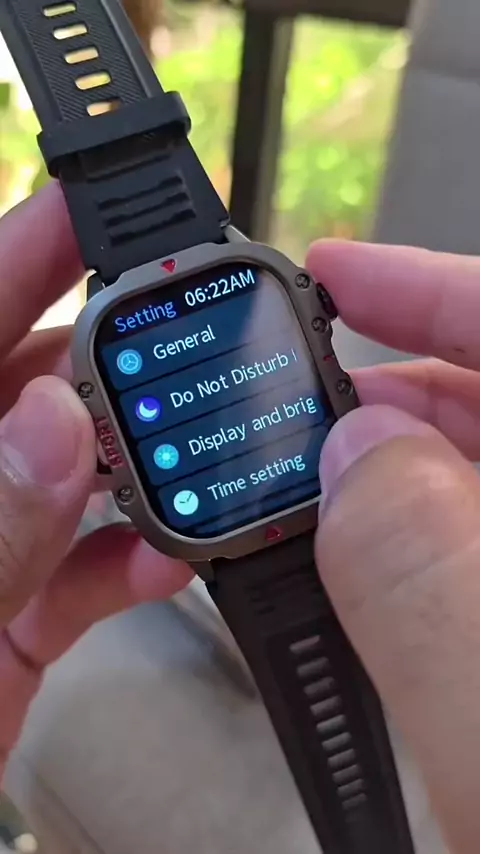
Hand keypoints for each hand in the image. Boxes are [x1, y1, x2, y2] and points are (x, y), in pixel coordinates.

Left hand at [0, 183, 192, 781]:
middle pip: (30, 390)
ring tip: (185, 460)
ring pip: (72, 472)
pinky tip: (167, 561)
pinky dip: (136, 557)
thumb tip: (51, 428)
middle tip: (174, 340)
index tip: (84, 207)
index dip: (19, 254)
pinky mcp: (20, 607)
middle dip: (107, 365)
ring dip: (137, 469)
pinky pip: (89, 559)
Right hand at [307, 240, 479, 853]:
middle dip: (398, 388)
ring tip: (310, 481)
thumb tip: (362, 461)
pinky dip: (410, 541)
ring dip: (394, 471)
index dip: (440, 290)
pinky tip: (363, 562)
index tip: (343, 275)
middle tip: (297, 401)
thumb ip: (441, 592)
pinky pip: (472, 557)